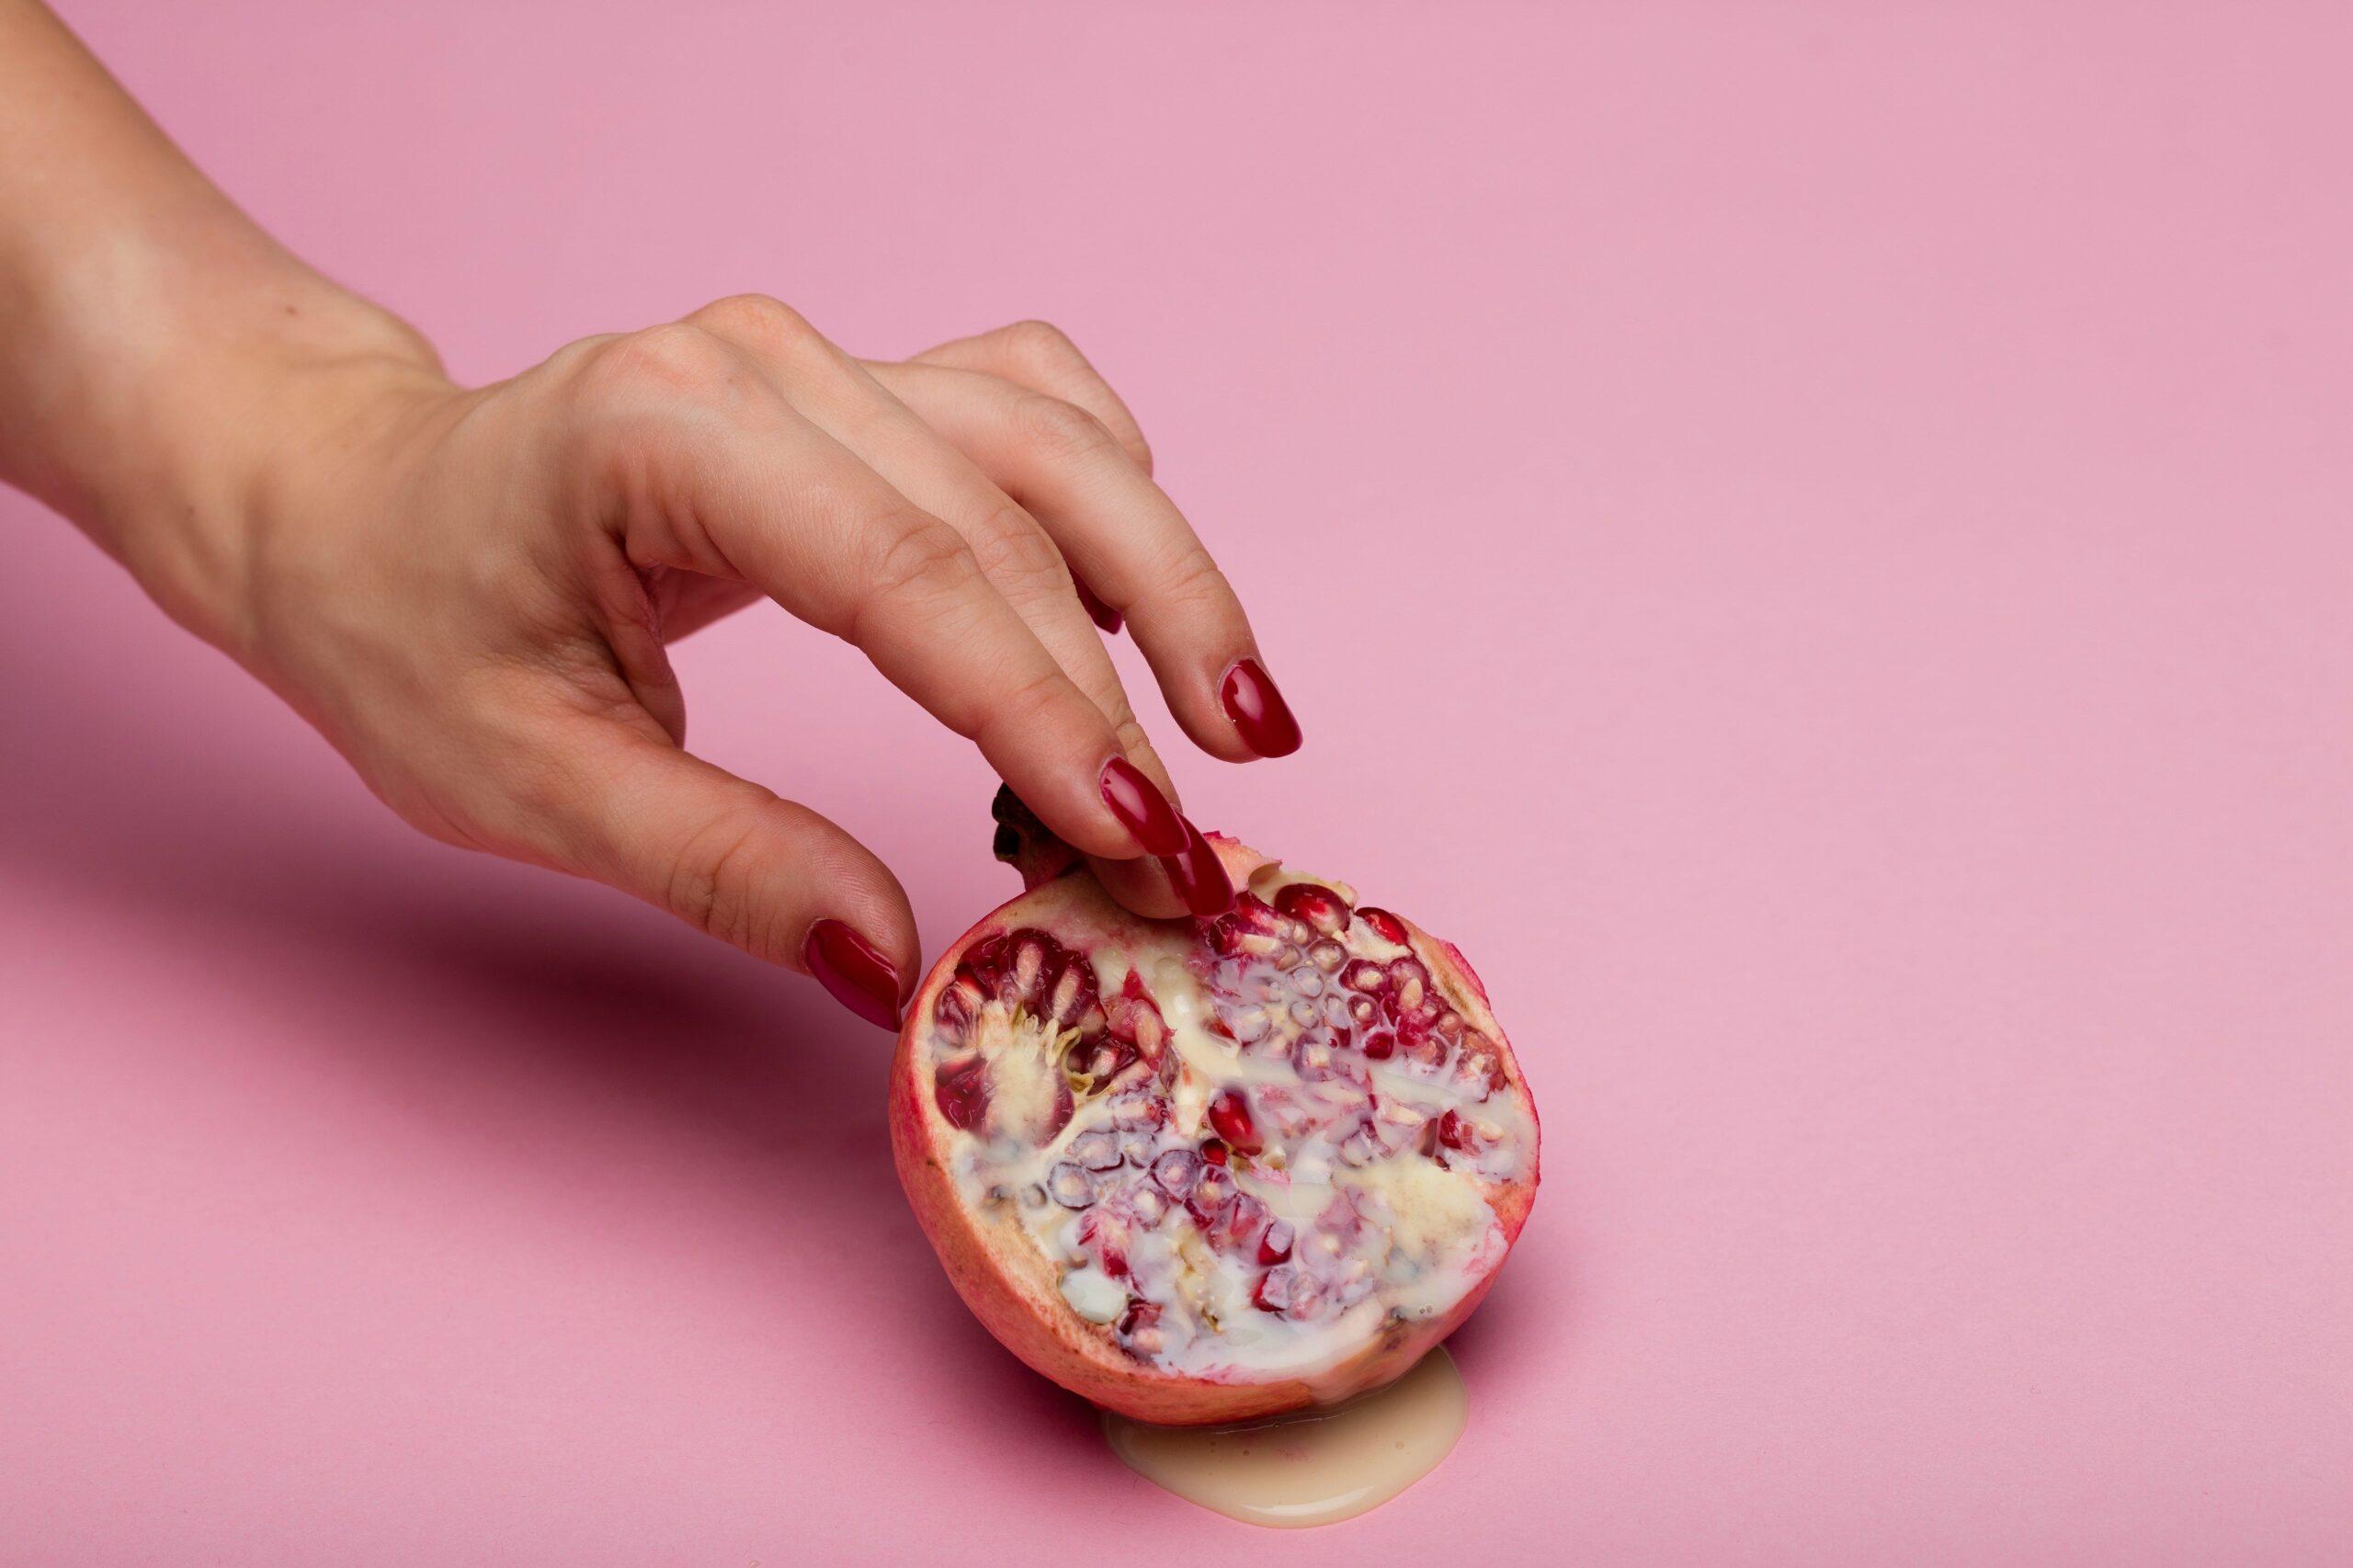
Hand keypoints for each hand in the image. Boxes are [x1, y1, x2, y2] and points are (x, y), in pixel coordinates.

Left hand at [168, 299, 1300, 1026]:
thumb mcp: (527, 785)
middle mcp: (768, 363)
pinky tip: (1146, 617)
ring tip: (1244, 727)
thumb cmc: (411, 630)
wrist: (352, 503)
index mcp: (667, 434)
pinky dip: (1113, 511)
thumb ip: (719, 869)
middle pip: (1009, 521)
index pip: (909, 574)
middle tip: (1187, 863)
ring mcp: (827, 358)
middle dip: (1121, 700)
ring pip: (1058, 452)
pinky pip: (1032, 416)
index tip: (1138, 842)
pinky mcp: (864, 385)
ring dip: (1168, 588)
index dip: (1042, 713)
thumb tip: (896, 969)